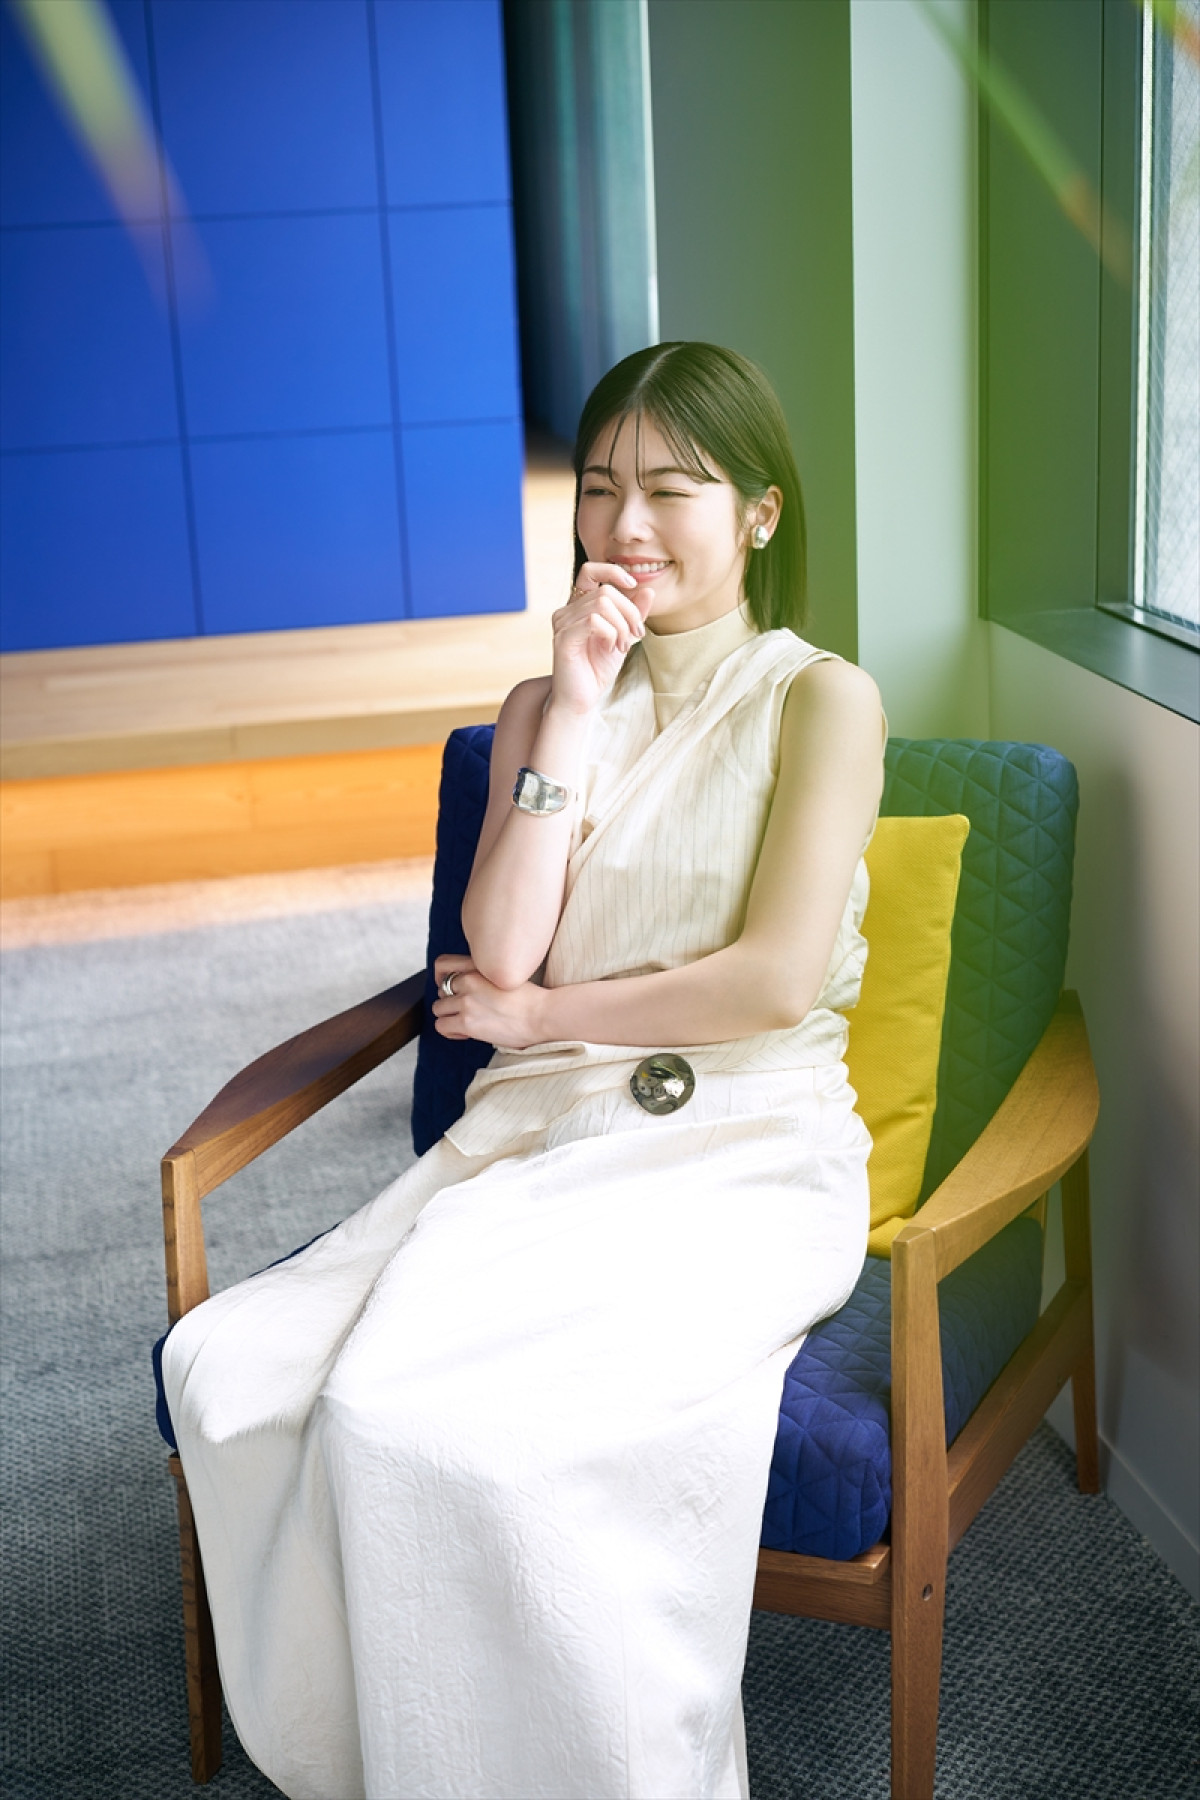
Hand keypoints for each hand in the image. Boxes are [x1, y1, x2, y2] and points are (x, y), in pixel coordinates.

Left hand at [432, 954, 547, 1048]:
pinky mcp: (467, 1022)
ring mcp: (466, 1001)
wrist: (542, 1015)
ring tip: (466, 1023)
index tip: (449, 987)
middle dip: (450, 1001)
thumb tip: (468, 988)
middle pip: (441, 990)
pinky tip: (465, 1033)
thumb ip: (484, 976)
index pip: (443, 964)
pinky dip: (450, 1031)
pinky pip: (441, 1026)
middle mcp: (469, 980)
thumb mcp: (504, 975)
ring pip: (438, 1008)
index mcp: (478, 966)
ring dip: (449, 1016)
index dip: (442, 977)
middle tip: (466, 1011)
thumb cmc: (531, 1000)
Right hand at [548, 563, 653, 715]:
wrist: (581, 698)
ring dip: (622, 626)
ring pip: (602, 604)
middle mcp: (567, 610)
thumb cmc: (597, 668)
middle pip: (606, 590)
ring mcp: (562, 623)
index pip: (590, 570)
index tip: (632, 586)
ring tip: (623, 646)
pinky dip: (610, 633)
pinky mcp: (563, 638)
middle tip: (636, 634)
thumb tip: (648, 590)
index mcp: (579, 606)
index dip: (612, 571)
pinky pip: (594, 621)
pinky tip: (611, 648)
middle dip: (629, 612)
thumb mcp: (623, 636)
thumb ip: (634, 614)